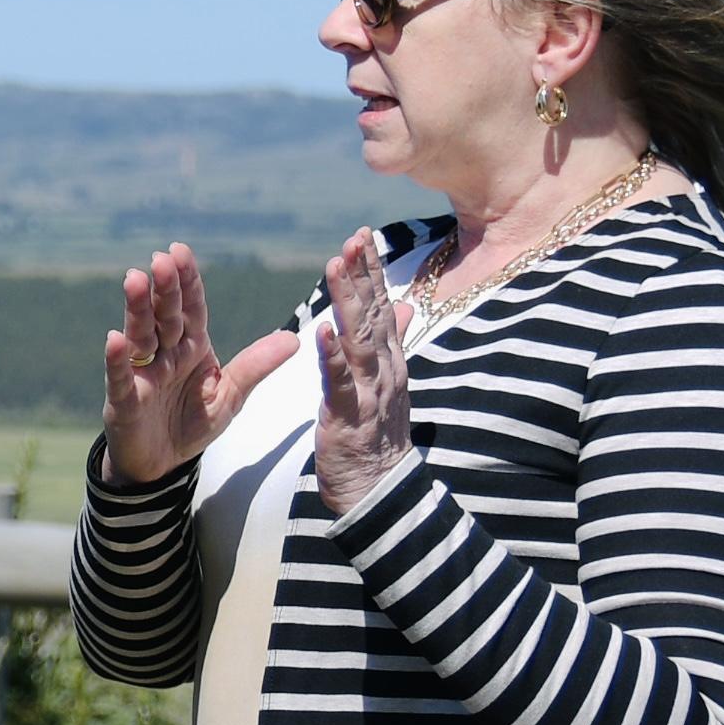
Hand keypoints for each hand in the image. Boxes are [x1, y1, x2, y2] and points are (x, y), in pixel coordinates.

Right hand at [102, 243, 297, 486]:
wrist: (162, 463)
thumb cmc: (192, 424)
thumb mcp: (231, 395)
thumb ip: (256, 366)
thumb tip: (295, 338)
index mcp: (192, 348)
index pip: (191, 309)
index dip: (187, 282)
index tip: (180, 251)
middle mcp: (164, 354)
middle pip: (165, 315)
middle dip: (164, 287)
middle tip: (161, 258)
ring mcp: (142, 374)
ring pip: (140, 335)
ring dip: (137, 308)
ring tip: (134, 279)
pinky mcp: (124, 400)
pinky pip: (120, 377)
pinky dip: (117, 359)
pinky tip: (115, 339)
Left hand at [310, 228, 417, 517]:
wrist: (378, 489)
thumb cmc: (378, 434)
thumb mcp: (386, 382)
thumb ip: (390, 341)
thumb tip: (400, 304)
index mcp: (388, 360)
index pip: (380, 306)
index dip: (372, 271)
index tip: (362, 235)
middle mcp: (384, 369)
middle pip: (373, 314)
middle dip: (364, 274)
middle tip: (354, 238)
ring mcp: (370, 391)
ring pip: (359, 339)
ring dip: (348, 301)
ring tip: (336, 266)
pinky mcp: (350, 416)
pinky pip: (341, 381)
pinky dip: (333, 355)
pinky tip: (323, 330)